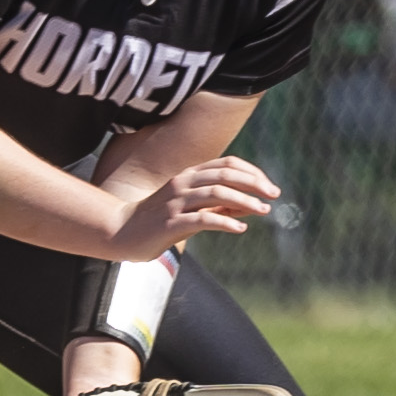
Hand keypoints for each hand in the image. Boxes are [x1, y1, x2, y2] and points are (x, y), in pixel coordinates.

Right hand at [111, 155, 277, 257]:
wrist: (121, 232)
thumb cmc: (158, 220)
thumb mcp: (190, 207)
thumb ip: (218, 204)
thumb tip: (251, 205)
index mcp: (188, 175)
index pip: (226, 164)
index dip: (252, 172)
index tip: (269, 186)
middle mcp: (183, 184)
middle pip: (224, 175)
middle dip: (254, 183)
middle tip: (274, 195)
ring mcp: (175, 202)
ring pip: (216, 193)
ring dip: (245, 201)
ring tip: (264, 211)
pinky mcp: (170, 223)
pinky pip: (203, 219)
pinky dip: (225, 221)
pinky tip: (240, 228)